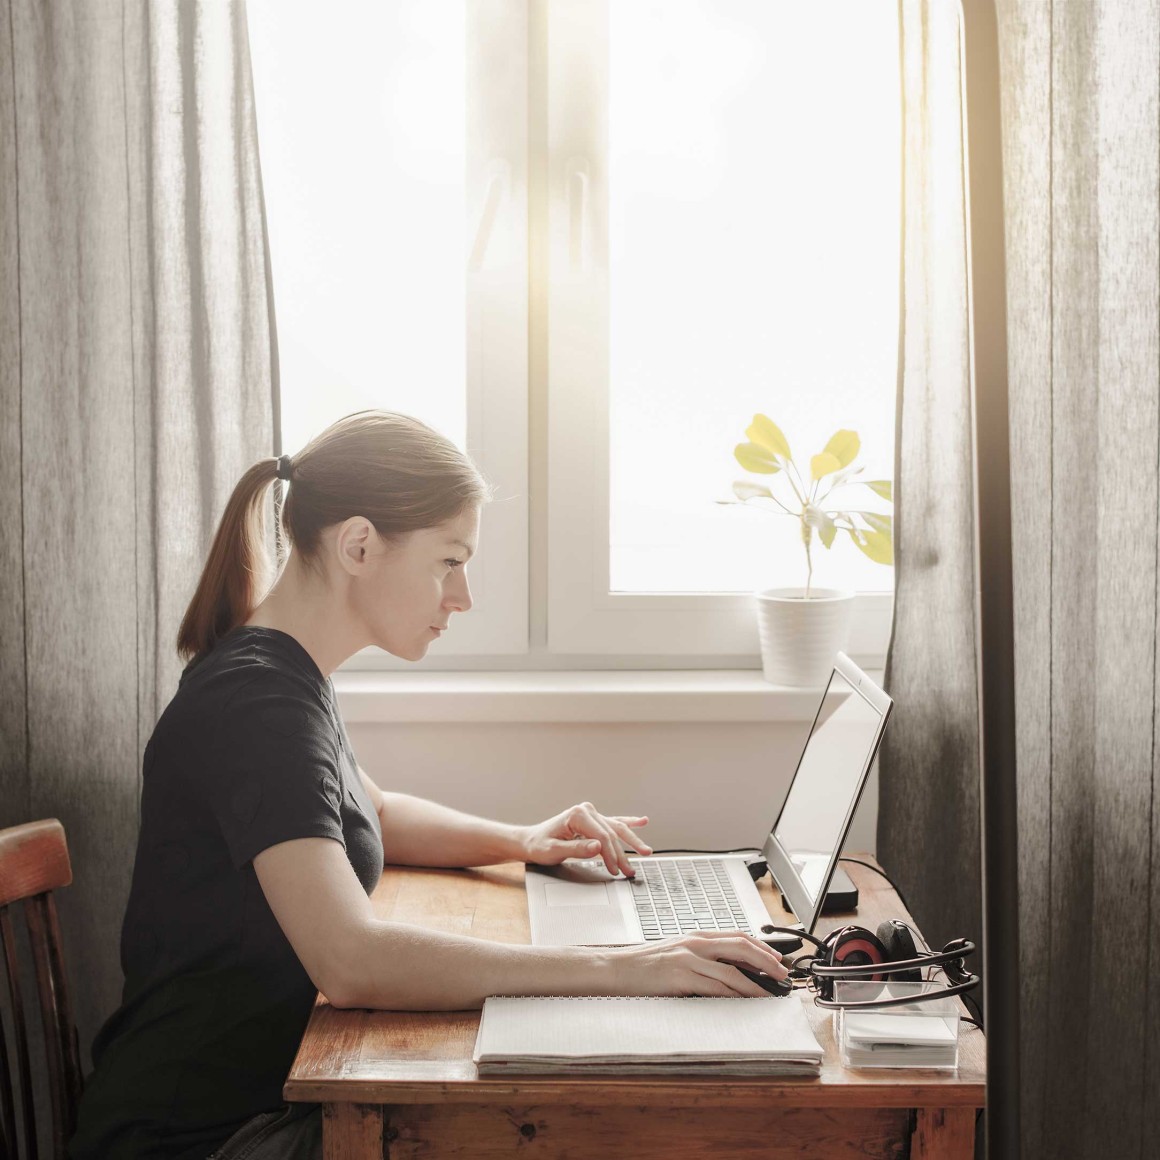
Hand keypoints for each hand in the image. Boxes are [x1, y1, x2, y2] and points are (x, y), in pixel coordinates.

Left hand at [520, 801, 651, 876]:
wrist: (530, 841)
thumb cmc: (539, 846)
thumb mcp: (553, 851)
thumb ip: (576, 849)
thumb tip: (598, 847)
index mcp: (577, 815)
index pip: (603, 837)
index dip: (611, 855)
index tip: (615, 871)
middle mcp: (586, 811)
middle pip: (612, 833)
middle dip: (623, 853)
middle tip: (631, 871)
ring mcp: (590, 814)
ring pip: (616, 828)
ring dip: (631, 841)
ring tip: (646, 852)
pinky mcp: (592, 821)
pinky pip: (613, 822)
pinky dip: (628, 822)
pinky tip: (642, 821)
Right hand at [605, 932, 790, 998]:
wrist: (617, 968)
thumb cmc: (645, 964)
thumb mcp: (677, 953)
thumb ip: (702, 957)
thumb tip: (731, 969)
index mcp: (695, 937)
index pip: (737, 936)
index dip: (761, 947)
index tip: (777, 959)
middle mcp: (695, 944)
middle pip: (741, 947)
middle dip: (766, 961)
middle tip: (782, 975)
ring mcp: (688, 959)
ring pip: (732, 971)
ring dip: (756, 984)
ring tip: (770, 994)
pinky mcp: (680, 977)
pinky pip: (715, 987)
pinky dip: (734, 995)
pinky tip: (744, 1002)